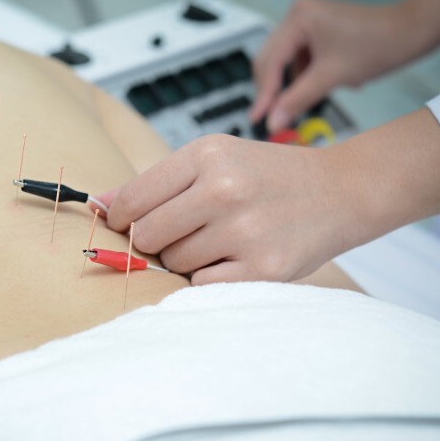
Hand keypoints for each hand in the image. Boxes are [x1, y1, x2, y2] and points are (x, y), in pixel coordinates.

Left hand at [95, 110, 439, 285]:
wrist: (340, 191)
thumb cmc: (269, 177)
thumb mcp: (215, 159)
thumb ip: (156, 183)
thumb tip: (99, 205)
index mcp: (206, 155)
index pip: (132, 199)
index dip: (121, 219)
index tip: (126, 225)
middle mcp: (224, 189)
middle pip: (147, 236)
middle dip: (156, 241)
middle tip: (185, 232)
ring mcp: (245, 230)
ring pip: (175, 263)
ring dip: (186, 260)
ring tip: (218, 241)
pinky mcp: (263, 267)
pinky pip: (203, 285)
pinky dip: (209, 278)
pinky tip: (232, 259)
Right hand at [250, 0, 407, 132]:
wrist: (409, 33)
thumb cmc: (376, 46)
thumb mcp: (331, 77)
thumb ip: (297, 100)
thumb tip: (273, 122)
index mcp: (298, 19)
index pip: (270, 62)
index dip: (263, 94)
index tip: (257, 119)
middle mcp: (298, 14)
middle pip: (271, 59)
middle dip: (274, 90)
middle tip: (272, 118)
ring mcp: (306, 20)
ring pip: (285, 61)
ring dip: (292, 84)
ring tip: (307, 100)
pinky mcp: (316, 29)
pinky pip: (299, 57)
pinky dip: (306, 75)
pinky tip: (324, 84)